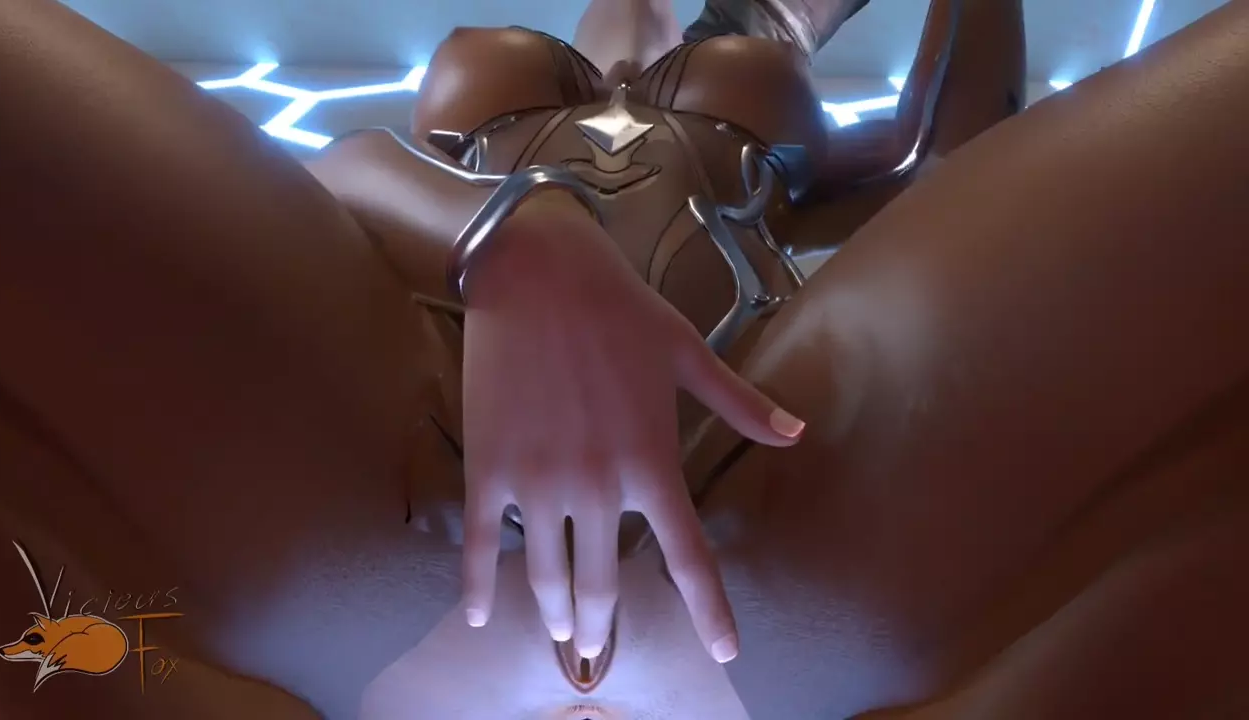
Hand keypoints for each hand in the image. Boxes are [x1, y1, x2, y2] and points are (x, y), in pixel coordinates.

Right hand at [458, 192, 805, 662]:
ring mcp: (539, 481)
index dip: (709, 611)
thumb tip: (797, 433)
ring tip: (559, 633)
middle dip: (603, 627)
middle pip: (604, 583)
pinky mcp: (489, 468)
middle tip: (599, 650)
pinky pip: (481, 544)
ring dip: (554, 614)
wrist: (536, 270)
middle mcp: (598, 485)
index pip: (688, 557)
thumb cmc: (619, 309)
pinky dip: (478, 588)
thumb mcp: (688, 353)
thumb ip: (740, 405)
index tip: (725, 651)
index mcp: (652, 462)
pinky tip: (478, 618)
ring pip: (546, 575)